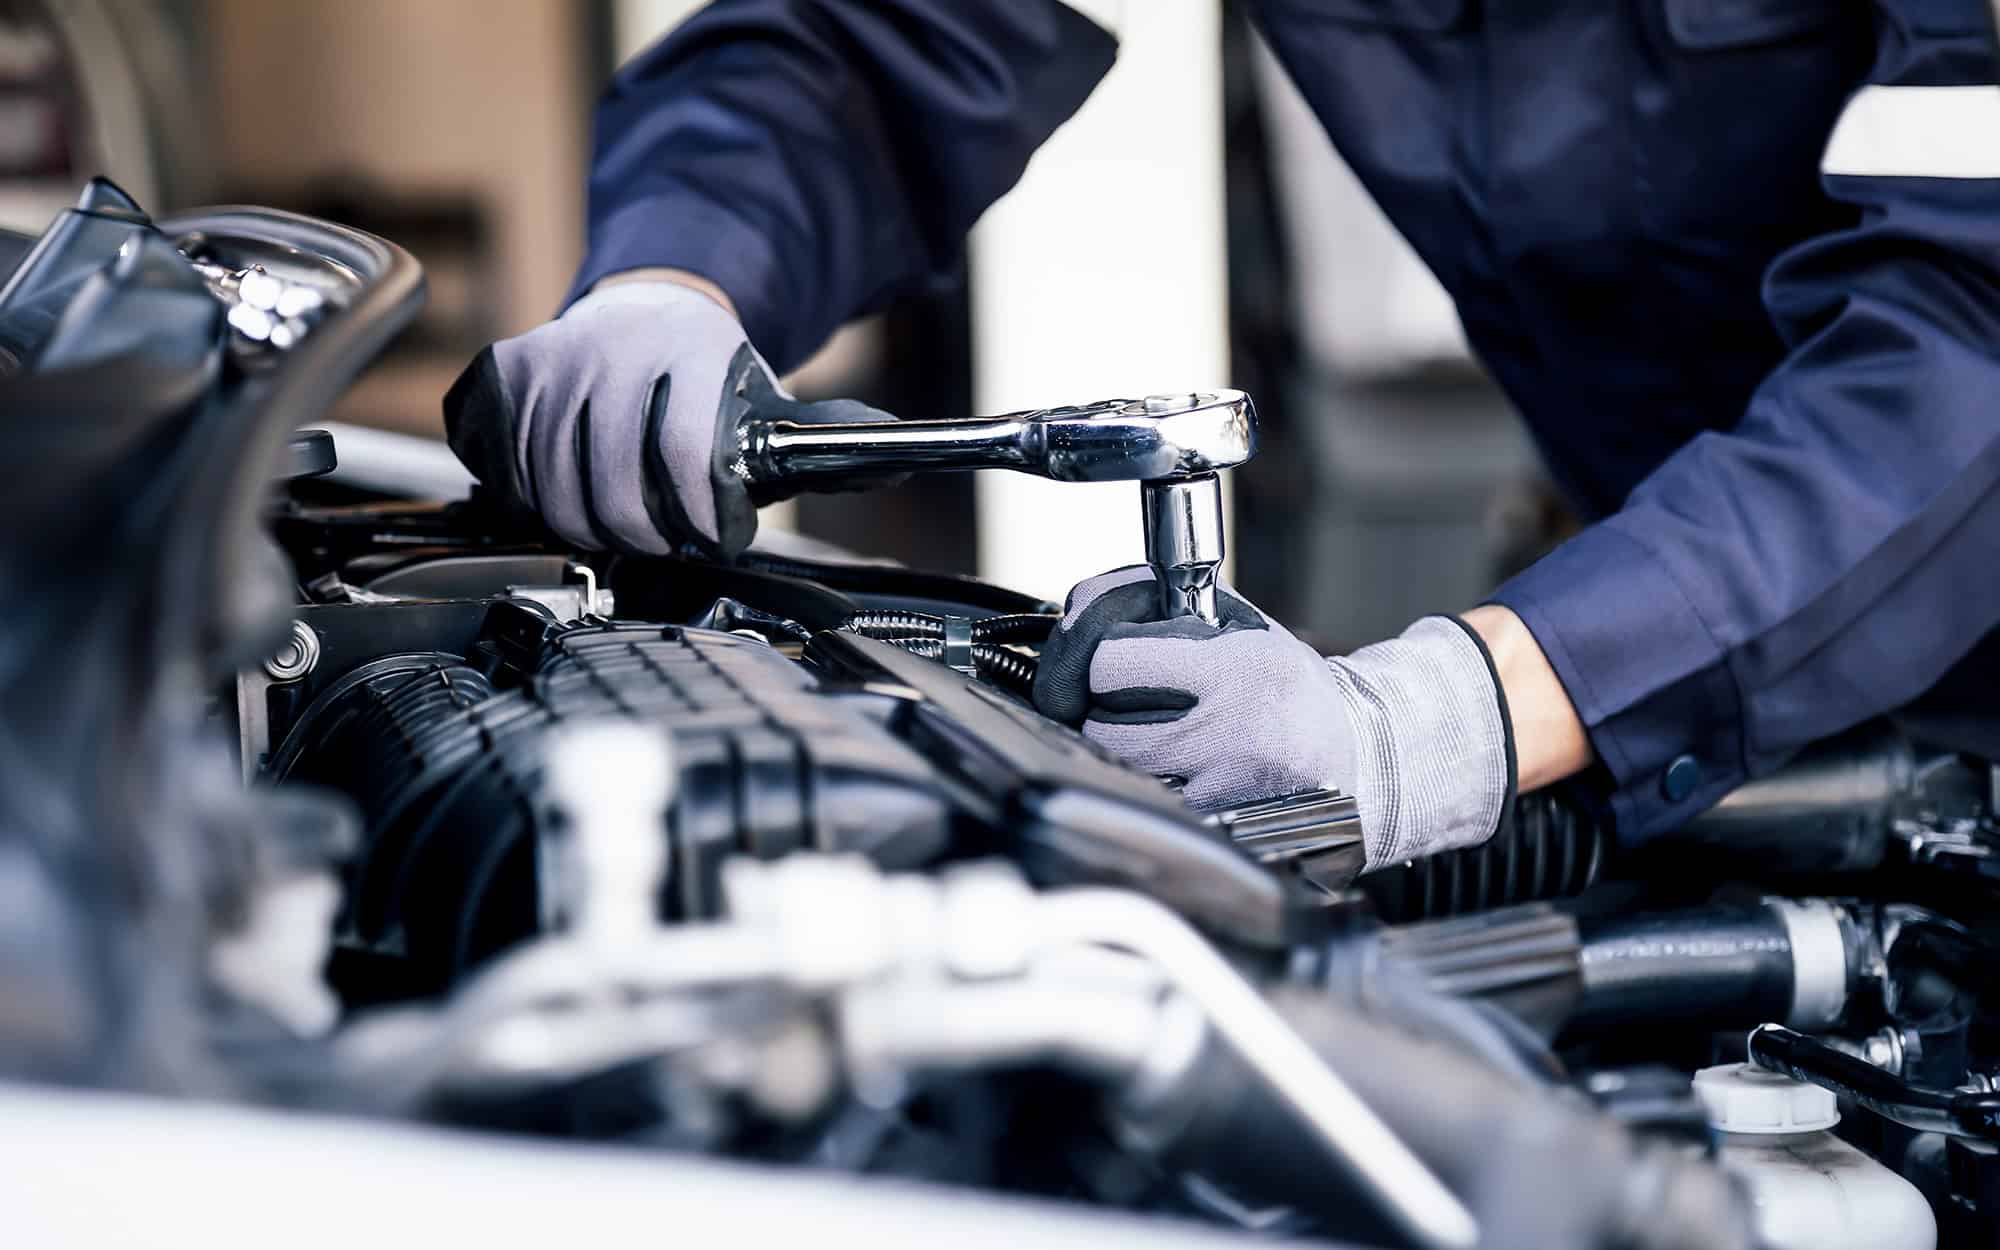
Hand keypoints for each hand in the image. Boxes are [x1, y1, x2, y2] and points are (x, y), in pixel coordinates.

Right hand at [443, 275, 894, 557]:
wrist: (649, 306)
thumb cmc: (713, 376)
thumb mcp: (773, 401)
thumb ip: (831, 437)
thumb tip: (903, 457)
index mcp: (689, 352)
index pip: (687, 457)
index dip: (701, 518)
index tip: (713, 538)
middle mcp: (612, 351)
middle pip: (615, 493)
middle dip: (649, 538)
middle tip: (668, 542)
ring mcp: (552, 362)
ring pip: (555, 494)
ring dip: (591, 528)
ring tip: (625, 523)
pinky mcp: (506, 377)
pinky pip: (507, 471)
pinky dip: (537, 500)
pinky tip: (573, 494)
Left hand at [1032, 566, 1515, 869]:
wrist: (1359, 757)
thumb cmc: (1288, 687)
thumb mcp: (1241, 627)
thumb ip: (1166, 608)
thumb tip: (1084, 606)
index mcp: (1231, 668)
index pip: (1109, 661)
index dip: (1092, 655)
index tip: (1103, 657)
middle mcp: (1225, 730)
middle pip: (1099, 723)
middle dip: (1094, 708)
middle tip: (1116, 699)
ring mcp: (1219, 786)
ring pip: (1115, 768)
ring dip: (1113, 750)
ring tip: (1145, 732)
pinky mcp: (1216, 826)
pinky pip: (1145, 802)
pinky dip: (1141, 786)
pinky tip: (1166, 770)